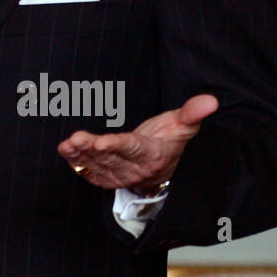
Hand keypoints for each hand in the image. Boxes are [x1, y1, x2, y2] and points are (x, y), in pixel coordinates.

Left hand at [57, 94, 218, 193]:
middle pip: (110, 157)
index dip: (117, 146)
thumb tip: (211, 100)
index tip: (101, 141)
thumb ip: (192, 113)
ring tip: (66, 145)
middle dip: (91, 149)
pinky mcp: (107, 177)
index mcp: (151, 154)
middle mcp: (134, 168)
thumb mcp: (182, 126)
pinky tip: (65, 152)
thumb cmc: (169, 140)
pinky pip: (90, 172)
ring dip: (80, 155)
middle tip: (75, 139)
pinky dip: (77, 163)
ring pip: (97, 165)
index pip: (132, 148)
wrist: (162, 167)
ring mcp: (119, 174)